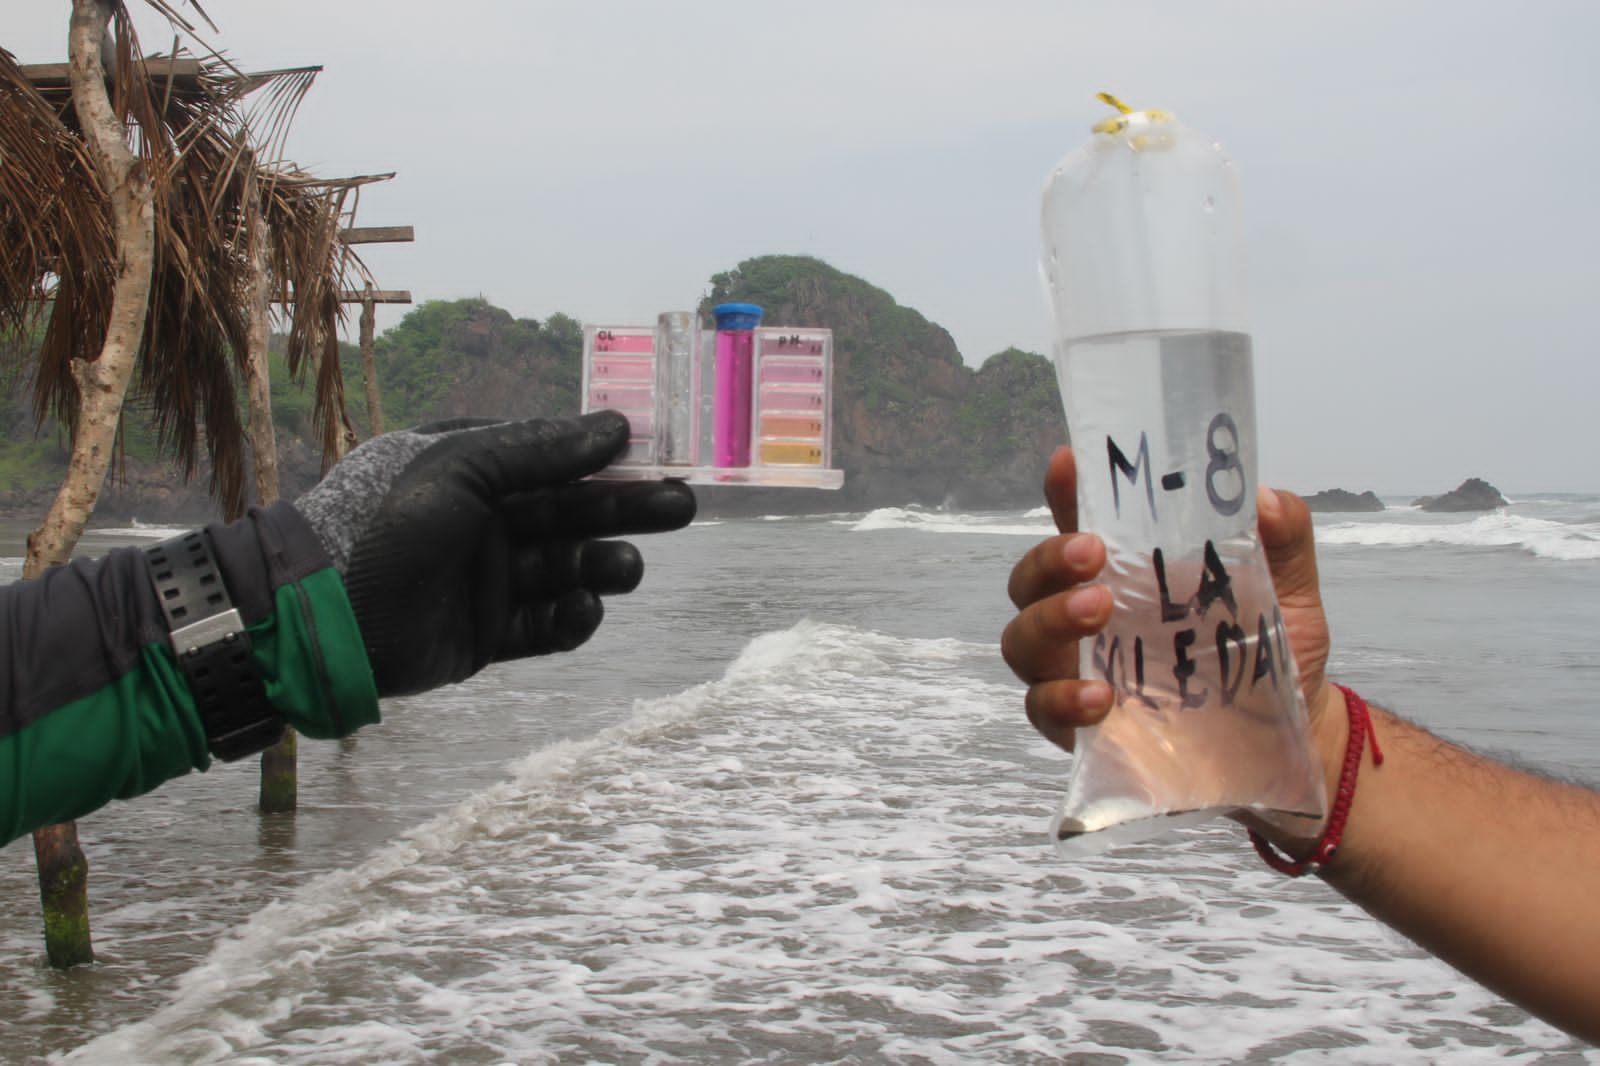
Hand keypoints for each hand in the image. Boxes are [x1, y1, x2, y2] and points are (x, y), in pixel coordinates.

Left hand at [295, 410, 695, 696]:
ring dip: (601, 566)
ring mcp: (487, 581)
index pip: (552, 460)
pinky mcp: (486, 636)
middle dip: (625, 511)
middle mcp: (484, 523)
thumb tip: (614, 428)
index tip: (651, 456)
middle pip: (571, 514)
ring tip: (627, 569)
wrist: (321, 619)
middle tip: (681, 507)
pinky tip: (586, 609)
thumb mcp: (458, 467)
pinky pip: (543, 627)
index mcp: (471, 473)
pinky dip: (570, 619)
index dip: (601, 459)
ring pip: (565, 570)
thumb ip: (537, 450)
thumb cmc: (382, 525)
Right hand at [1001, 447, 1341, 793]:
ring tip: (1099, 612)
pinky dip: (1062, 697)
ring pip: (1021, 638)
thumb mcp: (1291, 592)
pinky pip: (1042, 707)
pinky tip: (1101, 695)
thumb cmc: (1267, 651)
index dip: (1064, 491)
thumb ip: (1283, 543)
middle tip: (1092, 554)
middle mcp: (1085, 615)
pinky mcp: (1077, 725)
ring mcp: (1074, 670)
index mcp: (1125, 571)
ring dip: (1050, 618)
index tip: (1069, 463)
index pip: (1077, 521)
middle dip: (1048, 559)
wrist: (1286, 736)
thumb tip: (1265, 499)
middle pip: (1030, 579)